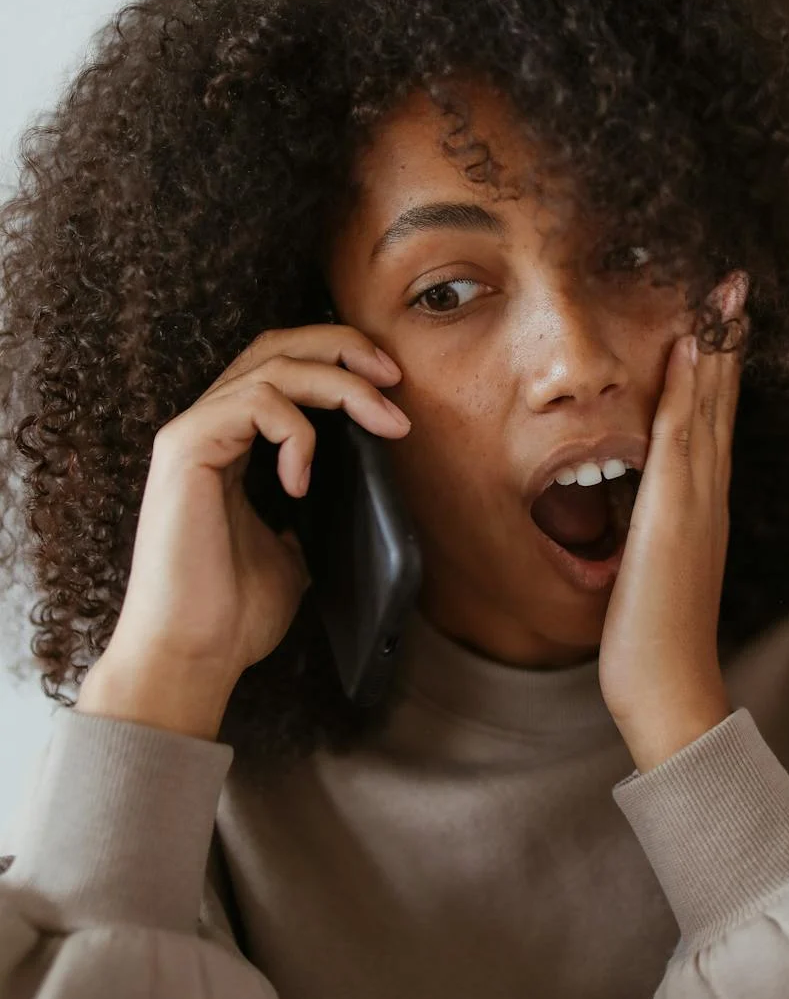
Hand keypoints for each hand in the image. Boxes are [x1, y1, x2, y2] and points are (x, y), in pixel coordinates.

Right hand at [78, 321, 410, 734]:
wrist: (193, 654)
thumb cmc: (234, 613)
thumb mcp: (295, 552)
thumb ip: (313, 512)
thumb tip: (358, 497)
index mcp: (232, 443)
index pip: (283, 366)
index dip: (339, 360)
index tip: (393, 387)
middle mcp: (208, 426)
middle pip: (277, 344)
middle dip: (343, 347)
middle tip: (393, 376)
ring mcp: (192, 432)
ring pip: (274, 366)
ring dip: (341, 386)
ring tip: (383, 423)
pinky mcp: (185, 447)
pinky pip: (255, 404)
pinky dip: (296, 433)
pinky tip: (301, 480)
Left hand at [598, 272, 749, 771]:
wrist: (668, 685)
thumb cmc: (649, 635)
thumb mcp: (646, 568)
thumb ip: (646, 532)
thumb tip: (633, 513)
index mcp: (699, 504)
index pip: (709, 421)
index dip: (716, 369)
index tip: (718, 321)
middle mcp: (706, 493)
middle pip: (720, 401)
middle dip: (727, 341)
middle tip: (736, 284)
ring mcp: (696, 500)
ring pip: (709, 406)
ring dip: (717, 346)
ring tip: (725, 294)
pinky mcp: (677, 511)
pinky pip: (683, 434)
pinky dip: (693, 388)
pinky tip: (692, 348)